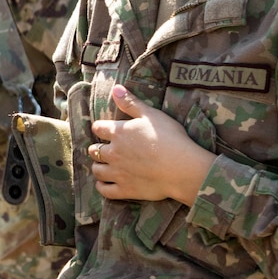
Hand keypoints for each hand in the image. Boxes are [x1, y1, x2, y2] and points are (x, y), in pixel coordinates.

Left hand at [89, 85, 215, 205]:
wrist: (183, 168)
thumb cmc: (170, 138)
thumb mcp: (151, 114)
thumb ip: (131, 102)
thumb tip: (115, 88)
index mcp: (118, 133)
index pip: (98, 128)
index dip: (100, 128)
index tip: (103, 130)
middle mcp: (113, 152)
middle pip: (94, 150)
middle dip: (97, 148)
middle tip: (103, 149)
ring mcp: (118, 173)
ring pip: (97, 170)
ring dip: (98, 167)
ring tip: (103, 166)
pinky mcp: (125, 190)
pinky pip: (105, 190)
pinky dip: (102, 186)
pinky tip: (105, 183)